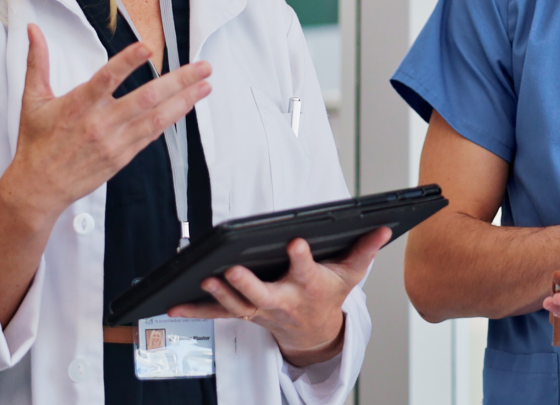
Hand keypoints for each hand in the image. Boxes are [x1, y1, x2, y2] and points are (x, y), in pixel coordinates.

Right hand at [5, 24, 211, 219]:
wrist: (38, 188)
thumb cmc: (36, 142)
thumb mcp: (33, 100)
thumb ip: (38, 62)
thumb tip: (33, 29)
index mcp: (78, 105)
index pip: (106, 78)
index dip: (127, 62)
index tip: (148, 47)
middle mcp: (100, 123)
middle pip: (145, 97)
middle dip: (178, 80)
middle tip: (203, 66)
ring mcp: (115, 141)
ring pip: (156, 117)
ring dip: (184, 100)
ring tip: (206, 84)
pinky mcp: (123, 156)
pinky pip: (152, 134)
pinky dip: (171, 119)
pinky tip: (187, 106)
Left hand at [169, 227, 392, 365]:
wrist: (314, 333)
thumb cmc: (329, 296)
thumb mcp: (351, 274)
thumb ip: (365, 249)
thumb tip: (383, 226)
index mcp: (309, 287)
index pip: (307, 271)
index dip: (302, 258)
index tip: (295, 242)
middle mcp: (282, 301)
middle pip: (263, 294)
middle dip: (247, 283)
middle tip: (232, 269)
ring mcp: (261, 311)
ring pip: (238, 305)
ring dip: (220, 294)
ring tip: (206, 280)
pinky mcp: (245, 314)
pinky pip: (218, 314)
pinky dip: (197, 311)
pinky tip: (175, 305)